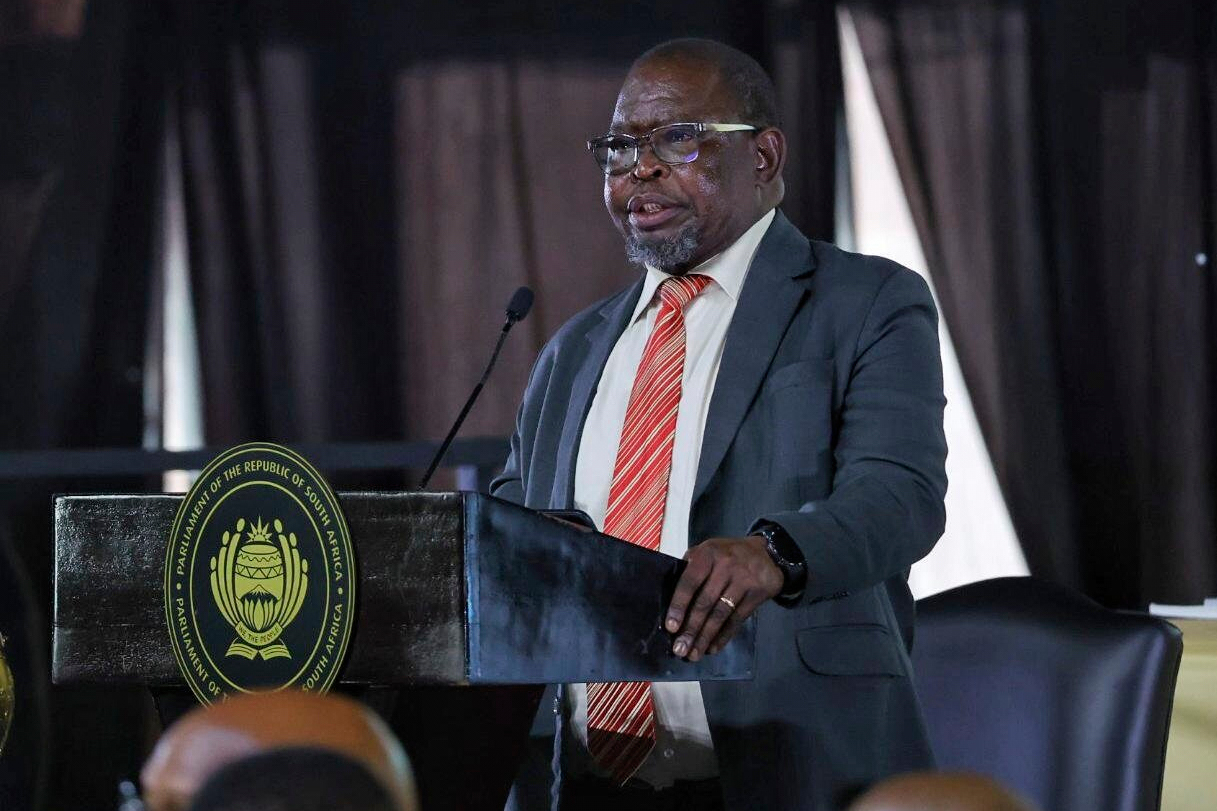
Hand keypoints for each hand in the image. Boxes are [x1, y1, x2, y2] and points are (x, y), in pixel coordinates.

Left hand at [665, 536, 784, 660]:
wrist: (767, 554)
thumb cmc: (728, 555)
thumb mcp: (707, 551)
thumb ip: (690, 567)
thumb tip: (672, 598)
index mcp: (708, 554)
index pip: (689, 582)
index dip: (679, 605)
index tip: (671, 627)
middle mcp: (725, 566)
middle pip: (705, 602)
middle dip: (691, 628)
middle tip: (680, 649)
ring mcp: (743, 580)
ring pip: (720, 614)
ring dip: (706, 637)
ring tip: (694, 654)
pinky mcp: (756, 594)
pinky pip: (736, 619)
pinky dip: (724, 636)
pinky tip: (713, 648)